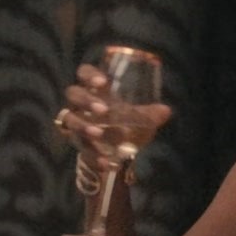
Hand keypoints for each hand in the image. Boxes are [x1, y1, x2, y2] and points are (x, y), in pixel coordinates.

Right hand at [56, 68, 173, 165]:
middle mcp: (80, 103)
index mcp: (96, 89)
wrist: (117, 149)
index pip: (84, 73)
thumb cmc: (127, 122)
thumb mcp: (141, 117)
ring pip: (69, 119)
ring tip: (98, 134)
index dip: (90, 75)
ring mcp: (76, 122)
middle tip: (103, 110)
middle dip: (86, 100)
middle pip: (73, 93)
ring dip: (83, 127)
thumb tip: (165, 111)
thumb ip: (151, 114)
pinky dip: (94, 156)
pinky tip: (108, 162)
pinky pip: (80, 148)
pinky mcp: (77, 143)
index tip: (103, 82)